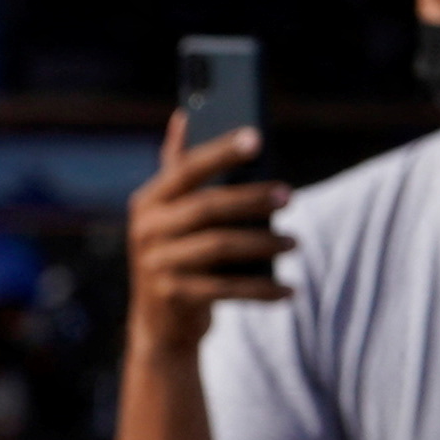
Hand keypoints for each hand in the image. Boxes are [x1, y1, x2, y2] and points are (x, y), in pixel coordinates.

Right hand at [123, 115, 288, 357]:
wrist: (159, 325)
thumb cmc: (177, 255)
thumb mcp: (171, 214)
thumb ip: (178, 169)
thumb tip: (184, 115)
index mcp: (147, 202)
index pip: (186, 169)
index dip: (221, 152)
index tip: (257, 138)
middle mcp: (146, 231)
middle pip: (207, 207)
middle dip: (252, 199)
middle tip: (289, 196)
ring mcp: (156, 266)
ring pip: (220, 246)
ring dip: (263, 244)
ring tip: (294, 243)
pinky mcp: (173, 297)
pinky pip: (227, 288)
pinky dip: (262, 289)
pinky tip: (289, 289)